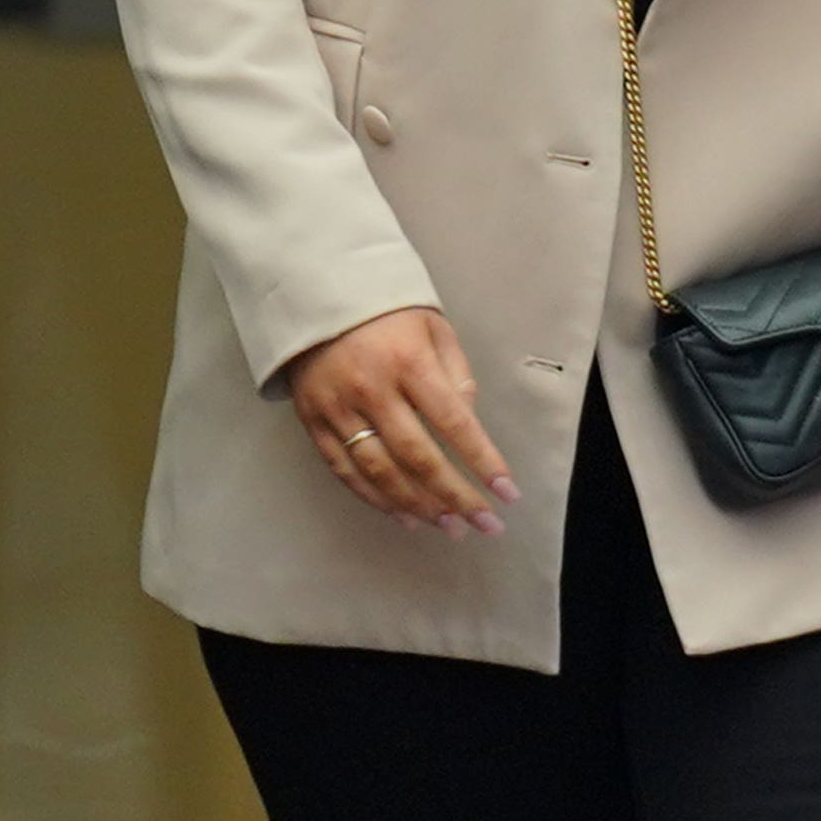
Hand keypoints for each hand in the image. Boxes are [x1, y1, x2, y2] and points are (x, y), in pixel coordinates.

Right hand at [282, 307, 514, 534]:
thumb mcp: (434, 327)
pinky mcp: (312, 420)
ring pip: (380, 472)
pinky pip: (345, 470)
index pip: (454, 424)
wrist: (313, 292)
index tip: (508, 494)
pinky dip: (374, 498)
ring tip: (449, 528)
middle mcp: (372, 389)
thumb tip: (468, 426)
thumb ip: (456, 376)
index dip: (483, 462)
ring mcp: (337, 408)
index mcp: (409, 362)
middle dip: (456, 497)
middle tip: (484, 525)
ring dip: (418, 506)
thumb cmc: (386, 310)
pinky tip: (403, 515)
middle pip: (418, 457)